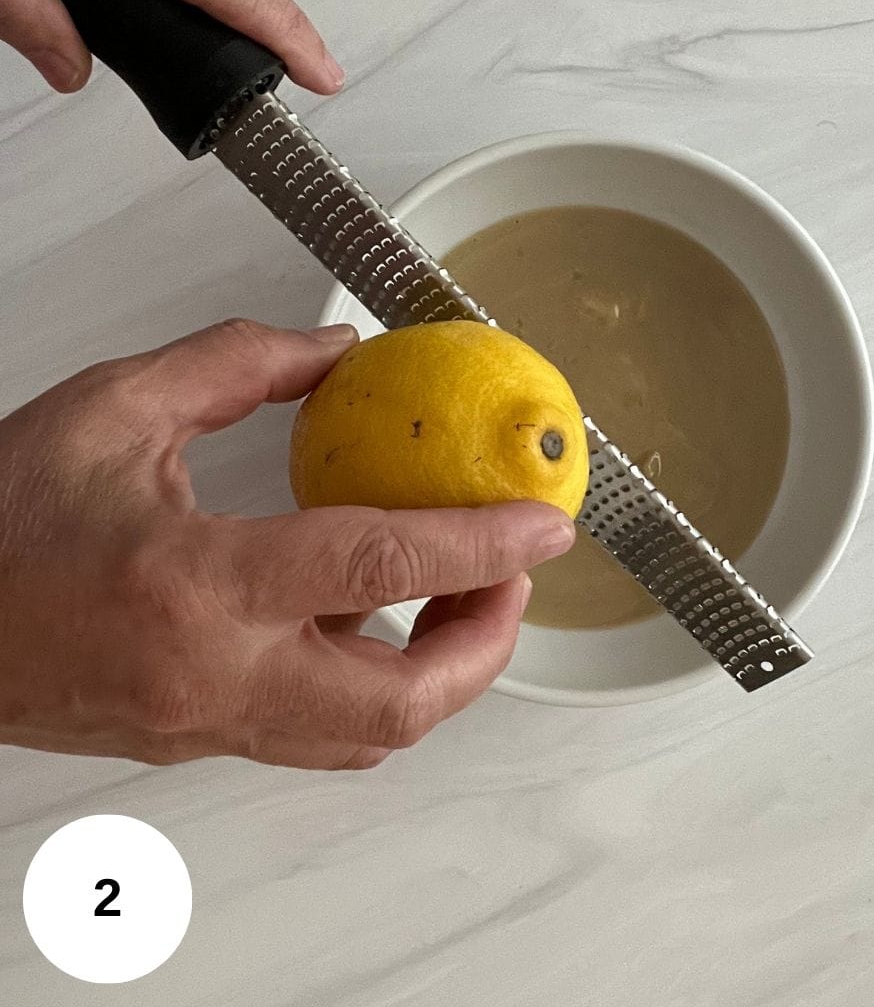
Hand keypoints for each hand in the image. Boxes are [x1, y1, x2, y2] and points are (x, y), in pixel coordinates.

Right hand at [0, 320, 575, 768]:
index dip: (483, 542)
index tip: (546, 522)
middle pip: (402, 702)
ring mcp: (208, 722)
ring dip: (442, 674)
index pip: (380, 566)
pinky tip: (375, 624)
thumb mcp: (112, 407)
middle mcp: (213, 673)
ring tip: (462, 596)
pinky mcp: (200, 737)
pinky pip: (321, 735)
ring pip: (369, 738)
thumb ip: (238, 366)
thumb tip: (335, 350)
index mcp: (195, 581)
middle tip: (513, 573)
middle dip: (488, 644)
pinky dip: (377, 686)